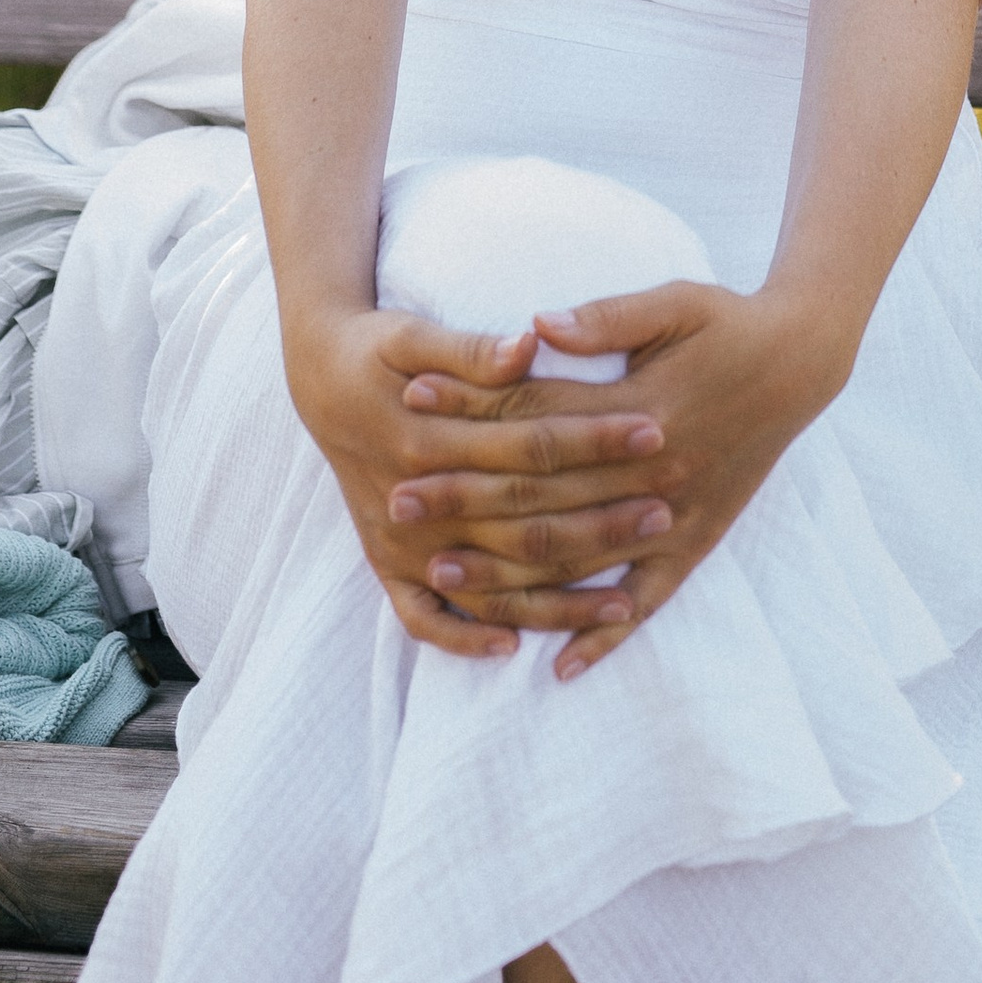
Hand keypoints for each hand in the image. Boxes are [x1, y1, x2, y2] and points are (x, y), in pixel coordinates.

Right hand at [286, 307, 677, 660]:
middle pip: (523, 523)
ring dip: (556, 597)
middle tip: (664, 512)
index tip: (653, 430)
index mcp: (428, 438)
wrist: (317, 380)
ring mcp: (401, 542)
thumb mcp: (413, 334)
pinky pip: (425, 619)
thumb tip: (529, 344)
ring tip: (625, 601)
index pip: (531, 444)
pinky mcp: (386, 563)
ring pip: (488, 585)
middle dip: (597, 521)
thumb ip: (470, 349)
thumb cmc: (375, 349)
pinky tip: (513, 648)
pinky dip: (464, 638)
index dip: (594, 438)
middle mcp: (416, 501)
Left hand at [385, 278, 845, 681]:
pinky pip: (645, 603)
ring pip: (581, 561)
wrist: (803, 363)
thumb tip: (536, 324)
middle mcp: (653, 476)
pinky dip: (603, 636)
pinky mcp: (694, 544)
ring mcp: (674, 518)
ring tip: (444, 573)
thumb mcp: (675, 300)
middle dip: (466, 498)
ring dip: (510, 572)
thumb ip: (608, 316)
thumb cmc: (730, 322)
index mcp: (641, 411)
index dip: (471, 409)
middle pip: (543, 496)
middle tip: (398, 502)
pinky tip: (559, 667)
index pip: (536, 414)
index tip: (410, 403)